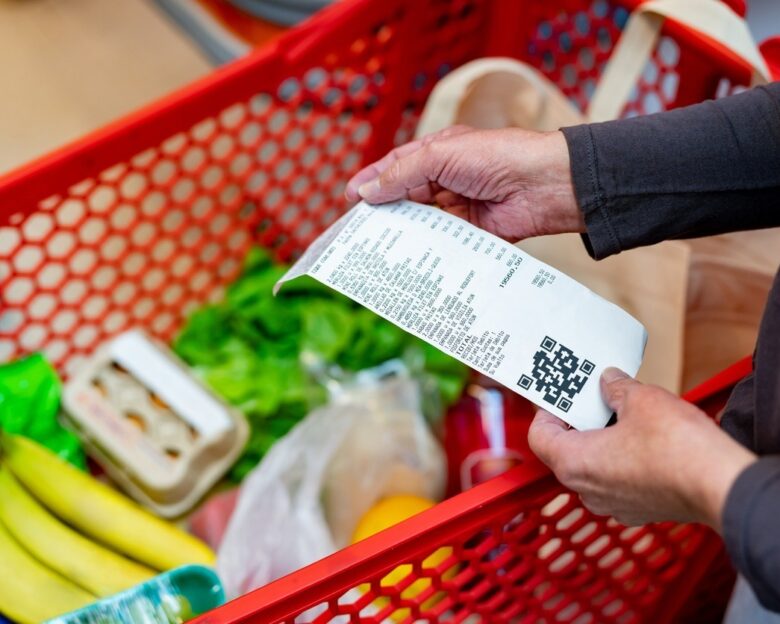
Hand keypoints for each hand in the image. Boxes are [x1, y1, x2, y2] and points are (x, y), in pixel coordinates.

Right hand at [345, 126, 583, 241]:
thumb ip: (402, 174)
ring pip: (420, 221)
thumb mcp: (440, 155)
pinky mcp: (470, 232)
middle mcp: (446, 179)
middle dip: (382, 209)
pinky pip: (441, 241)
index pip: (397, 166)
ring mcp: (458, 207)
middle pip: (405, 196)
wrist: (542, 185)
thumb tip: (367, 190)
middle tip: (357, 227)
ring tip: (374, 244)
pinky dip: (425, 247)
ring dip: (401, 230)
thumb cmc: (496, 156)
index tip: (349, 197)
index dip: (372, 180)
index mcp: (439, 153)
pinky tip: (406, 256)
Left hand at [528, 368, 755, 529]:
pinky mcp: (639, 509)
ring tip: (623, 415)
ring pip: (594, 467)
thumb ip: (616, 388)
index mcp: (574, 463)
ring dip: (603, 441)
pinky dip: (624, 460)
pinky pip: (619, 481)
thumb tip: (609, 380)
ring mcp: (613, 504)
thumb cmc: (676, 447)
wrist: (721, 486)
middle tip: (594, 398)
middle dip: (580, 422)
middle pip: (566, 451)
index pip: (540, 436)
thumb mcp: (641, 399)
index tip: (560, 396)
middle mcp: (587, 491)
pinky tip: (645, 440)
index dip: (547, 411)